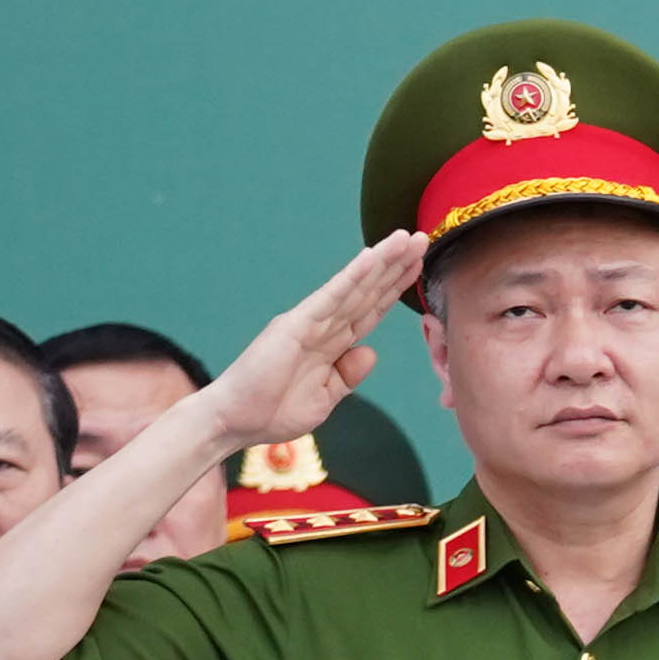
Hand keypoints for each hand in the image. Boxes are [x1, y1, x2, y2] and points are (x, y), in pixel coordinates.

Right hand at [212, 232, 431, 447]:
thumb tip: (370, 352)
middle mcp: (323, 326)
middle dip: (395, 265)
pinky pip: (331, 298)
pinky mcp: (296, 324)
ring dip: (381, 261)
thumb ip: (347, 374)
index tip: (418, 265)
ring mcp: (310, 322)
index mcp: (331, 344)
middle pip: (368, 291)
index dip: (394, 287)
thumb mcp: (325, 397)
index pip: (370, 309)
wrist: (236, 422)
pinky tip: (372, 259)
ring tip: (407, 238)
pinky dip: (352, 278)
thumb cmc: (273, 411)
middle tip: (422, 237)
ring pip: (354, 287)